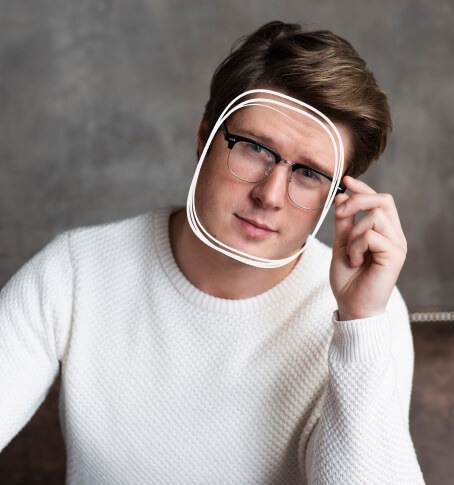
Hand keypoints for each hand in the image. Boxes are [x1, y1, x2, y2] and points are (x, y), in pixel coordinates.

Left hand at [330, 176, 406, 320]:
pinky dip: (356, 246)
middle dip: (358, 201)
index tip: (347, 180)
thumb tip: (341, 196)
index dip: (364, 189)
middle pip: (383, 200)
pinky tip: (355, 260)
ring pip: (374, 216)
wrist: (352, 306)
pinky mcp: (394, 255)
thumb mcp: (342, 245)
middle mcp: (394, 236)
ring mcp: (397, 245)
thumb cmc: (348, 279)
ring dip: (354, 232)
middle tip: (341, 214)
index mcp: (384, 232)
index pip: (379, 201)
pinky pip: (371, 235)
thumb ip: (344, 223)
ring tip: (350, 253)